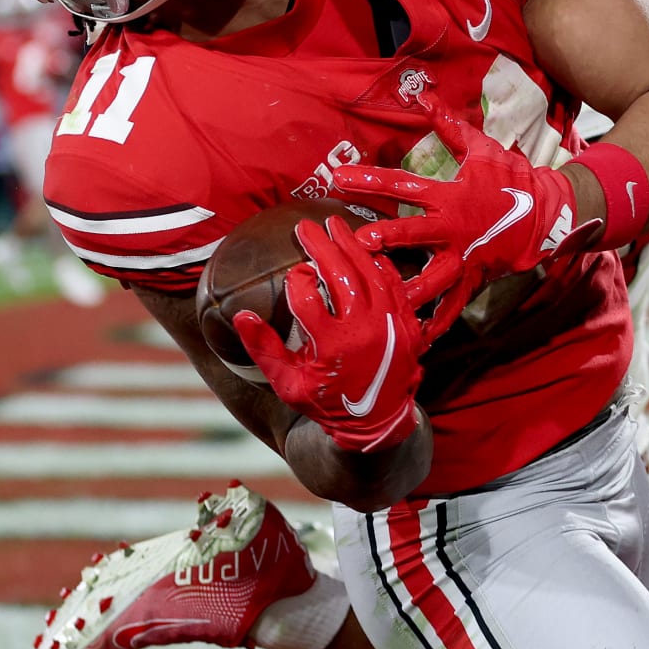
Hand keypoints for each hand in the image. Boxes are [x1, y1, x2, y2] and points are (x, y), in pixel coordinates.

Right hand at [233, 217, 430, 451]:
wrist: (377, 423)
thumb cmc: (326, 404)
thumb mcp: (287, 384)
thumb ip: (264, 349)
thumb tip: (240, 314)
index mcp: (332, 346)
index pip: (306, 296)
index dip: (296, 280)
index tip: (293, 275)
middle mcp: (364, 332)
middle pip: (341, 274)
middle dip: (321, 245)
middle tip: (306, 226)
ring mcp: (390, 326)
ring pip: (370, 272)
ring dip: (351, 245)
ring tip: (334, 226)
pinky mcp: (408, 325)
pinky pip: (395, 284)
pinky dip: (380, 264)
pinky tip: (366, 249)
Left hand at [331, 98, 596, 337]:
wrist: (551, 214)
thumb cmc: (513, 178)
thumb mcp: (482, 147)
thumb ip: (449, 125)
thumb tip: (423, 96)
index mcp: (450, 195)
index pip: (402, 185)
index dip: (370, 180)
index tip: (339, 178)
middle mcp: (453, 227)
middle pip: (413, 233)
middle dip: (385, 237)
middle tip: (357, 242)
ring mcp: (465, 256)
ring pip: (433, 277)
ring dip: (408, 288)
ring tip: (384, 301)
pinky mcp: (476, 276)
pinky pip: (457, 303)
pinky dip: (441, 321)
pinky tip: (421, 337)